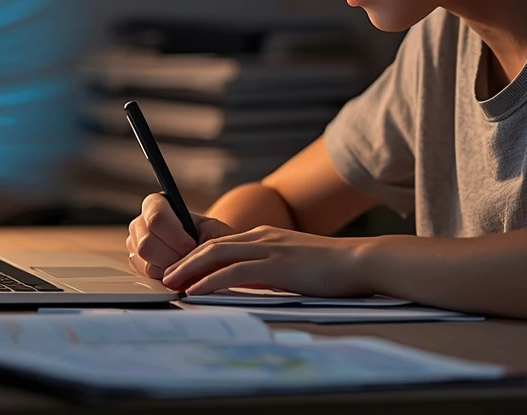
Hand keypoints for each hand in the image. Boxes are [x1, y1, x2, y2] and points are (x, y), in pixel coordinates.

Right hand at [126, 193, 236, 278]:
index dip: (175, 235)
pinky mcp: (135, 263)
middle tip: (189, 259)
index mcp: (156, 203)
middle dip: (173, 256)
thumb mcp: (213, 229)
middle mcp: (140, 222)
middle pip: (147, 244)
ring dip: (170, 268)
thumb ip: (205, 234)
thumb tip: (193, 250)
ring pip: (146, 262)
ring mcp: (134, 244)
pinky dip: (165, 277)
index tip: (191, 246)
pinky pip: (147, 275)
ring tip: (185, 265)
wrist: (205, 250)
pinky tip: (176, 271)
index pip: (157, 217)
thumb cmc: (209, 236)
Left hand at [160, 225, 371, 296]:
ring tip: (172, 284)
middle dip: (185, 261)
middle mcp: (262, 237)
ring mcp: (268, 249)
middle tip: (166, 276)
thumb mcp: (294, 263)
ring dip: (190, 270)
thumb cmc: (332, 268)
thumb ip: (271, 268)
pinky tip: (196, 291)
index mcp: (265, 236)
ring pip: (216, 255)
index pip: (221, 244)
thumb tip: (252, 284)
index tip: (181, 271)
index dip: (197, 256)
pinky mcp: (275, 266)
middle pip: (211, 246)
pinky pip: (233, 272)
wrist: (359, 261)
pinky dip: (210, 281)